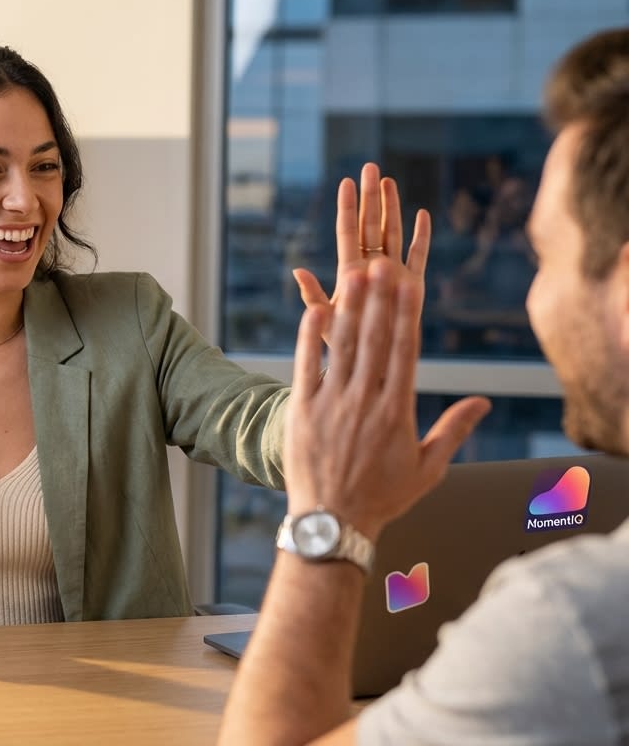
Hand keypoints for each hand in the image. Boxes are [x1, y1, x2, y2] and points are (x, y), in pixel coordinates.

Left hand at [284, 257, 489, 537]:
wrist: (331, 523)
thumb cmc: (381, 498)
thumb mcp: (426, 468)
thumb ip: (453, 430)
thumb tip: (483, 402)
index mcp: (397, 412)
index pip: (405, 352)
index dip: (407, 315)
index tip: (411, 285)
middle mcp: (364, 402)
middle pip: (374, 340)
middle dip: (380, 299)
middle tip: (383, 262)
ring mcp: (331, 403)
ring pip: (341, 346)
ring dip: (349, 307)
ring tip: (354, 274)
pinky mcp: (302, 409)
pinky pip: (305, 365)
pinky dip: (310, 336)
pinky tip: (315, 307)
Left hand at [295, 163, 431, 344]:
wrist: (371, 366)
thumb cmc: (344, 347)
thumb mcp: (326, 321)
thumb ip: (313, 296)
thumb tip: (298, 269)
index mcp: (349, 273)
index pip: (348, 233)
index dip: (347, 208)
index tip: (345, 182)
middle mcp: (371, 268)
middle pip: (371, 225)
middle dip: (371, 197)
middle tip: (370, 167)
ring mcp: (392, 274)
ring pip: (393, 233)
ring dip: (392, 208)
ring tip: (389, 181)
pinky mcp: (412, 286)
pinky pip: (418, 256)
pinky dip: (421, 237)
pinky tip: (422, 215)